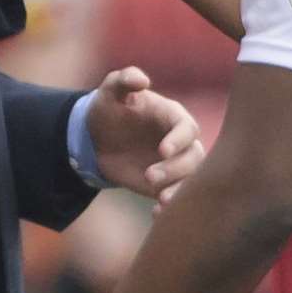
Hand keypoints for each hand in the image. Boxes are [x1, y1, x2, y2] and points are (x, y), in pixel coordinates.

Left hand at [86, 66, 204, 204]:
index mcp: (172, 116)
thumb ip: (125, 80)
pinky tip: (156, 213)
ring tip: (162, 201)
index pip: (187, 128)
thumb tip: (142, 80)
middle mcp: (180, 141)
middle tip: (149, 177)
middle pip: (194, 157)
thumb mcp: (111, 90)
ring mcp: (176, 164)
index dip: (179, 139)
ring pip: (191, 179)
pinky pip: (176, 196)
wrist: (97, 138)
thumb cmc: (108, 108)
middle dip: (176, 169)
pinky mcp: (167, 183)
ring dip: (180, 191)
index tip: (162, 150)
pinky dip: (170, 206)